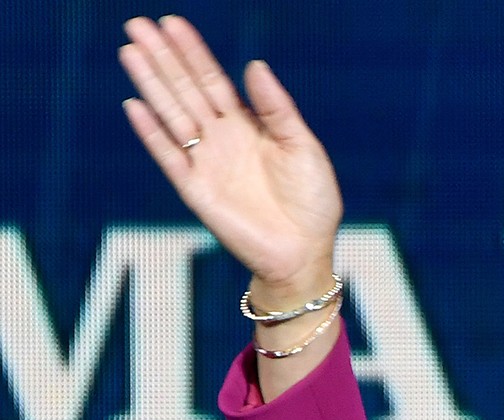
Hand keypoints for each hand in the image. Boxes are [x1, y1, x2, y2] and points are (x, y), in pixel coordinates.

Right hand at [118, 15, 340, 291]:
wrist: (304, 251)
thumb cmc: (312, 201)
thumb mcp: (302, 147)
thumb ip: (277, 109)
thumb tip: (254, 65)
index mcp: (248, 126)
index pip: (213, 81)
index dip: (193, 53)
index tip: (172, 23)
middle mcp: (221, 139)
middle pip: (185, 90)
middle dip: (163, 58)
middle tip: (138, 25)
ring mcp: (206, 163)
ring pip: (172, 114)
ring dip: (151, 84)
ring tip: (130, 52)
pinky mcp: (196, 190)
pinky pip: (169, 156)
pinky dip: (152, 132)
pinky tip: (136, 105)